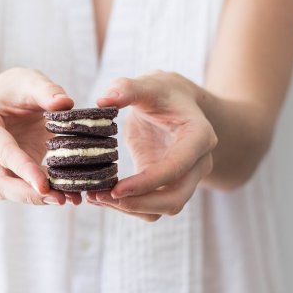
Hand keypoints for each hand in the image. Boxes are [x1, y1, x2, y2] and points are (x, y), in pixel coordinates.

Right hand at [0, 68, 81, 205]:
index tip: (43, 183)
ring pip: (5, 191)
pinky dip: (40, 195)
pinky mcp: (2, 176)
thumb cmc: (10, 91)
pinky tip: (66, 196)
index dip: (21, 167)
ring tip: (67, 199)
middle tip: (59, 198)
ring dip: (34, 198)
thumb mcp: (27, 80)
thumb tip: (65, 103)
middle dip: (27, 193)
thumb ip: (45, 90)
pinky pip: (17, 190)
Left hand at [86, 70, 217, 221]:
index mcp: (198, 137)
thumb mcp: (147, 84)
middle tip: (98, 196)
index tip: (115, 189)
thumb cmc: (163, 92)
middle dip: (137, 204)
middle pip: (174, 200)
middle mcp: (198, 163)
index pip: (177, 168)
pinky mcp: (167, 185)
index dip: (147, 182)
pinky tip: (101, 194)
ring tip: (94, 196)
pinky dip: (128, 205)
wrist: (176, 102)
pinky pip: (152, 205)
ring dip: (130, 208)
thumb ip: (127, 88)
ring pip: (162, 209)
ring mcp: (185, 178)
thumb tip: (103, 101)